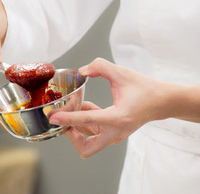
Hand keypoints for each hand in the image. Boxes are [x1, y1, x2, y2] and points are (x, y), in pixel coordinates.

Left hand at [49, 58, 169, 157]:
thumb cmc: (144, 89)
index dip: (67, 118)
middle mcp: (115, 132)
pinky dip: (86, 123)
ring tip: (76, 106)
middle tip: (63, 120)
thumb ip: (100, 67)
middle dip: (71, 136)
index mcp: (117, 118)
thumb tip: (82, 71)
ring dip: (78, 126)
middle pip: (86, 148)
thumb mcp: (122, 73)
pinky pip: (94, 133)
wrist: (162, 102)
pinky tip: (87, 106)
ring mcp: (115, 136)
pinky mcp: (114, 134)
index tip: (53, 117)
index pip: (87, 120)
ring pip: (88, 141)